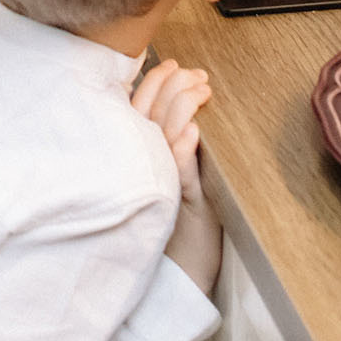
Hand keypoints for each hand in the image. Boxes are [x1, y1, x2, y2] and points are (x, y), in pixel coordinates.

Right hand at [134, 59, 220, 292]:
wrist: (182, 275)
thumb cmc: (180, 226)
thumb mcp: (173, 180)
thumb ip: (171, 148)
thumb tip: (181, 112)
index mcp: (139, 155)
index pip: (140, 106)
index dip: (156, 81)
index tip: (177, 65)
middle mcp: (142, 165)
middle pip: (149, 112)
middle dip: (172, 85)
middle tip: (197, 75)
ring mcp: (157, 183)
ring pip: (161, 133)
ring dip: (181, 106)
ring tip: (201, 90)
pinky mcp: (177, 204)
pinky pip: (176, 171)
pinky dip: (182, 148)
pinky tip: (193, 130)